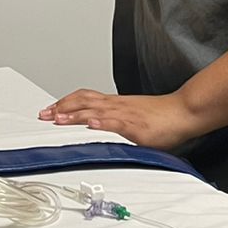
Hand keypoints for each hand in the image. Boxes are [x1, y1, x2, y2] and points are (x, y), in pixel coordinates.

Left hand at [39, 89, 201, 152]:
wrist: (183, 111)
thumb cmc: (161, 116)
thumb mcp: (132, 117)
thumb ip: (115, 122)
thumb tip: (98, 129)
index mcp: (115, 104)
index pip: (84, 98)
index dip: (65, 103)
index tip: (48, 110)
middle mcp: (117, 105)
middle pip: (84, 101)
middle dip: (62, 108)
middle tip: (43, 115)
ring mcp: (126, 114)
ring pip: (96, 110)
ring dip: (75, 114)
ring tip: (58, 118)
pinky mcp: (137, 126)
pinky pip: (117, 122)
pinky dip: (103, 122)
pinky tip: (92, 125)